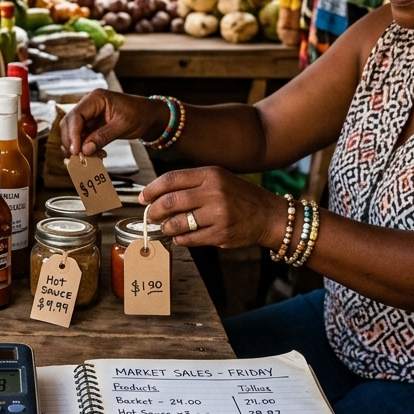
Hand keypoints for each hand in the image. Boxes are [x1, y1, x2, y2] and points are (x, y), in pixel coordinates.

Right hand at [60, 90, 166, 155]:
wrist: (150, 116)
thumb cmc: (140, 115)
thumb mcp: (123, 126)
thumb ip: (103, 137)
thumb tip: (84, 150)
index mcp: (95, 98)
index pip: (76, 116)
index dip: (72, 134)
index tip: (75, 151)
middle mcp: (88, 105)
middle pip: (69, 124)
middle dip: (72, 142)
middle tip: (79, 158)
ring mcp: (89, 116)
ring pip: (73, 133)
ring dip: (78, 147)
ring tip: (92, 158)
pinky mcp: (91, 126)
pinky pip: (82, 138)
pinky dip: (86, 148)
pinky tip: (97, 155)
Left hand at [139, 166, 287, 249]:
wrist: (270, 216)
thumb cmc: (239, 197)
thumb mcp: (219, 179)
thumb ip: (191, 183)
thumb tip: (156, 194)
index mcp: (210, 174)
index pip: (171, 179)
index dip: (151, 190)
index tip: (143, 198)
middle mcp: (214, 193)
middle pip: (169, 202)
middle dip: (154, 211)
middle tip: (150, 216)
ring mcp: (218, 215)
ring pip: (176, 223)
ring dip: (166, 227)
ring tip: (166, 227)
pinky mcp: (221, 234)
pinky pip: (189, 239)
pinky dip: (179, 239)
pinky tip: (181, 236)